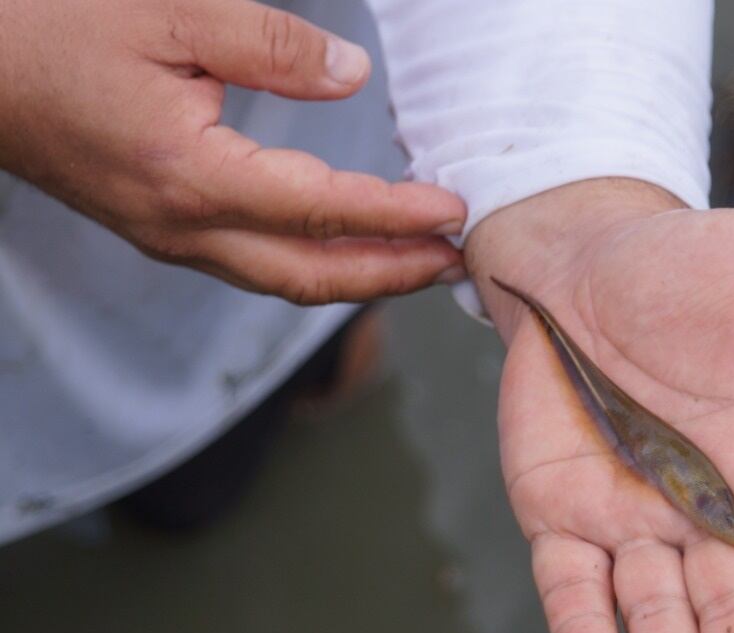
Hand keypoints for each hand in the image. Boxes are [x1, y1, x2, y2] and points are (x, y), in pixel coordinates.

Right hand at [0, 0, 464, 302]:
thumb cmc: (50, 27)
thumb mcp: (167, 12)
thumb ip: (270, 46)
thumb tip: (351, 78)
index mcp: (192, 177)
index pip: (322, 213)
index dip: (397, 217)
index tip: (455, 213)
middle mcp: (184, 228)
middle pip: (313, 276)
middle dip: (394, 274)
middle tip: (459, 262)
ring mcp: (169, 238)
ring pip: (285, 281)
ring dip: (360, 277)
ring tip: (419, 262)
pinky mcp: (161, 231)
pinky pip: (255, 266)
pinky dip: (316, 264)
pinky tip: (346, 245)